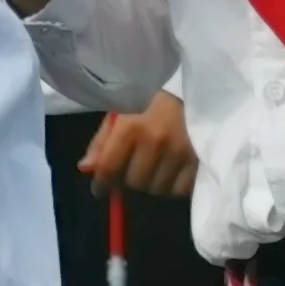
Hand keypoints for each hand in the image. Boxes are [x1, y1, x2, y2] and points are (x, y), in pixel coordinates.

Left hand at [80, 90, 198, 199]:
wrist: (195, 93)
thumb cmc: (152, 103)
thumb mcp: (123, 113)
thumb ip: (102, 141)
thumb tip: (85, 168)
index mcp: (132, 126)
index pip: (110, 166)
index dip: (101, 183)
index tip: (100, 190)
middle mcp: (155, 141)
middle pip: (134, 183)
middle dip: (129, 180)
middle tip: (134, 170)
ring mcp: (179, 154)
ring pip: (156, 190)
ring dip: (151, 184)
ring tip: (154, 169)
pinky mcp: (199, 163)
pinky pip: (179, 192)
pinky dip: (172, 187)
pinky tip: (172, 173)